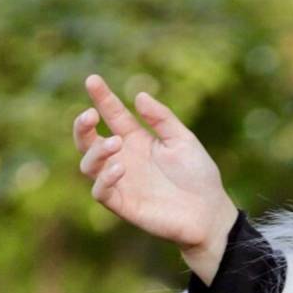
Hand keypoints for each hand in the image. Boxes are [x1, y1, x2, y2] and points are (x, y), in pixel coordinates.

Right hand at [73, 74, 236, 279]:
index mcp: (136, 139)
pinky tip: (120, 168)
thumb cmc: (198, 176)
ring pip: (88, 165)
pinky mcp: (124, 205)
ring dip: (96, 151)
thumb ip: (161, 119)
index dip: (102, 97)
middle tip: (91, 115)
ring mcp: (121, 183)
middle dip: (82, 126)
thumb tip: (139, 96)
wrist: (209, 213)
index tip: (93, 80)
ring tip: (116, 142)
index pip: (113, 115)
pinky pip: (100, 192)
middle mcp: (124, 159)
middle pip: (88, 140)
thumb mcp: (182, 139)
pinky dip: (104, 179)